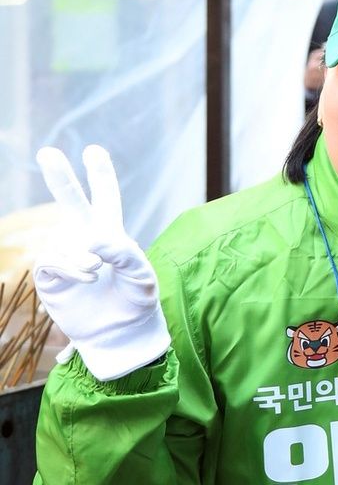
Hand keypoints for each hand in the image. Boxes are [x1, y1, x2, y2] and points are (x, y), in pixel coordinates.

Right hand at [34, 145, 170, 381]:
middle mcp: (84, 238)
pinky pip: (52, 259)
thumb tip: (93, 239)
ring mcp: (64, 254)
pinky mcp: (49, 274)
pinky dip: (70, 267)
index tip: (94, 151)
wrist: (120, 334)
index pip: (105, 199)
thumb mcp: (142, 276)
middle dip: (60, 177)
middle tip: (48, 152)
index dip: (100, 175)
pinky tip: (85, 277)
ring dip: (81, 256)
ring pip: (63, 240)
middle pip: (70, 201)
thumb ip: (125, 253)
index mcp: (111, 233)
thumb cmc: (136, 303)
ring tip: (96, 272)